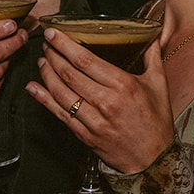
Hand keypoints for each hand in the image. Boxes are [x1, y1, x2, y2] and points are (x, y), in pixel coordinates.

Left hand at [28, 29, 172, 173]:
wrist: (154, 160)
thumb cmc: (156, 122)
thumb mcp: (159, 85)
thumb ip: (152, 56)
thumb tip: (152, 34)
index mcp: (123, 85)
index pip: (86, 60)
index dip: (65, 45)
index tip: (54, 33)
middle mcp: (106, 102)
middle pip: (70, 74)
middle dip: (53, 55)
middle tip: (46, 43)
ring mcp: (94, 120)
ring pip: (62, 93)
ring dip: (47, 74)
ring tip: (42, 61)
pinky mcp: (85, 135)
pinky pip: (60, 114)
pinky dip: (44, 100)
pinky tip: (34, 88)